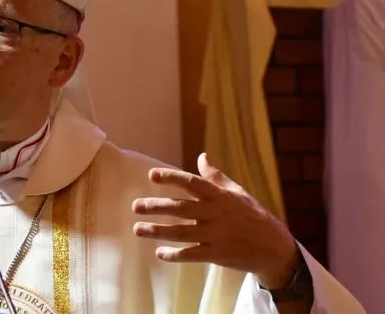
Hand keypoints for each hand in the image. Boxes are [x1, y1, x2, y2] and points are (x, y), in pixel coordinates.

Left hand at [131, 153, 299, 288]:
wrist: (275, 247)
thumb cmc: (253, 215)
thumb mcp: (237, 192)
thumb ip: (216, 176)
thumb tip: (202, 156)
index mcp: (220, 196)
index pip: (192, 183)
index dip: (172, 178)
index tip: (152, 175)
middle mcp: (216, 213)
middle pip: (182, 208)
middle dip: (157, 206)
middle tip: (135, 206)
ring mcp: (217, 234)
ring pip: (182, 232)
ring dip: (158, 231)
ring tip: (137, 229)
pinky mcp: (218, 254)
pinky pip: (192, 254)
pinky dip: (175, 255)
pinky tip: (159, 253)